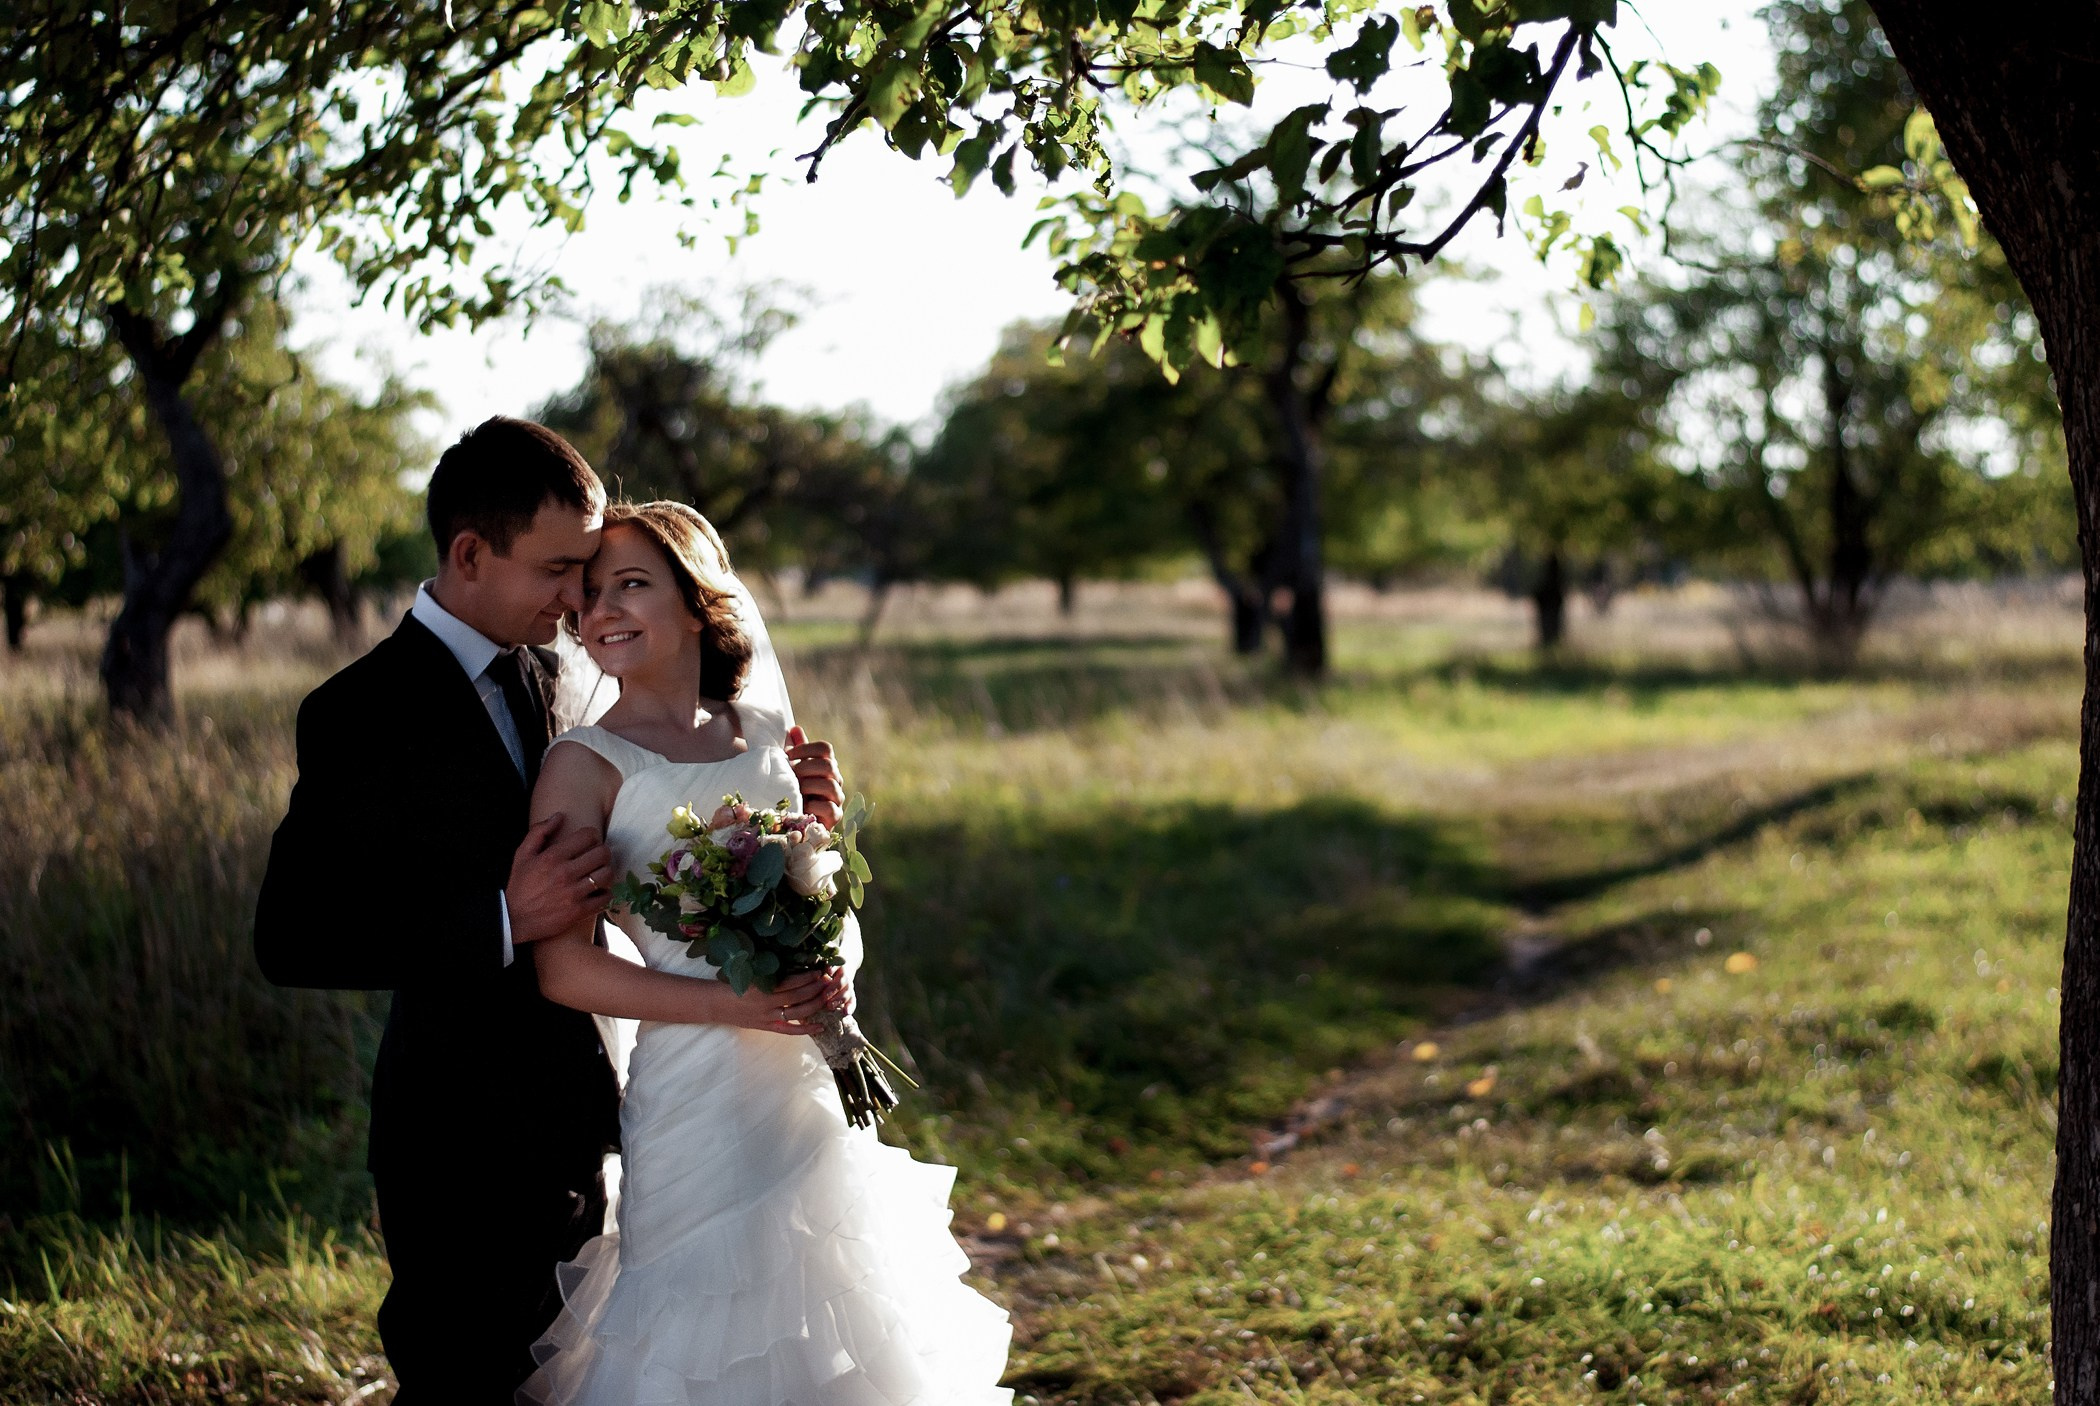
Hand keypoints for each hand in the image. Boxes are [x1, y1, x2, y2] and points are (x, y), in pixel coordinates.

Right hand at [506, 814, 613, 945]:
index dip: (592, 836)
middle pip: (603, 853)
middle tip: (597, 858)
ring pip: (607, 874)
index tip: (589, 842)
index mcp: (553, 856)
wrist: (514, 919)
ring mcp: (574, 893)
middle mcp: (565, 873)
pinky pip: (605, 898)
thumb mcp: (522, 855)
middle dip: (603, 852)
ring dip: (606, 872)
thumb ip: (539, 831)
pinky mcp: (579, 911)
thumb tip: (559, 816)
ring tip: (599, 874)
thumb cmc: (520, 885)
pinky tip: (597, 892)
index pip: (588, 835)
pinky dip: (605, 894)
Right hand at [716, 967, 851, 1033]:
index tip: (819, 971)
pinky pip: (790, 1030)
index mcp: (762, 987)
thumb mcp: (750, 974)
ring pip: (797, 1013)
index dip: (807, 977)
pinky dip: (806, 1029)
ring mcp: (768, 1017)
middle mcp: (766, 1003)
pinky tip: (821, 1026)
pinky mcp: (767, 1027)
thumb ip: (768, 971)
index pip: (790, 982)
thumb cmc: (733, 984)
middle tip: (829, 982)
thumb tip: (793, 962)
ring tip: (828, 998)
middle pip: (797, 997)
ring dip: (815, 1005)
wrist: (715, 1004)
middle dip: (815, 989)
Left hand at [786, 725, 843, 828]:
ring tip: (795, 792)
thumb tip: (794, 728)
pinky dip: (813, 807)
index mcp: (826, 765)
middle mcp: (835, 779)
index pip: (825, 748)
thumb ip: (796, 751)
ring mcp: (837, 798)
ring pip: (830, 786)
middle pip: (828, 765)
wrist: (796, 821)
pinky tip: (801, 807)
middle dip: (805, 769)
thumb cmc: (794, 792)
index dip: (806, 748)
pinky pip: (829, 808)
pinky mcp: (835, 816)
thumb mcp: (793, 770)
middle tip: (790, 776)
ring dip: (808, 787)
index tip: (788, 756)